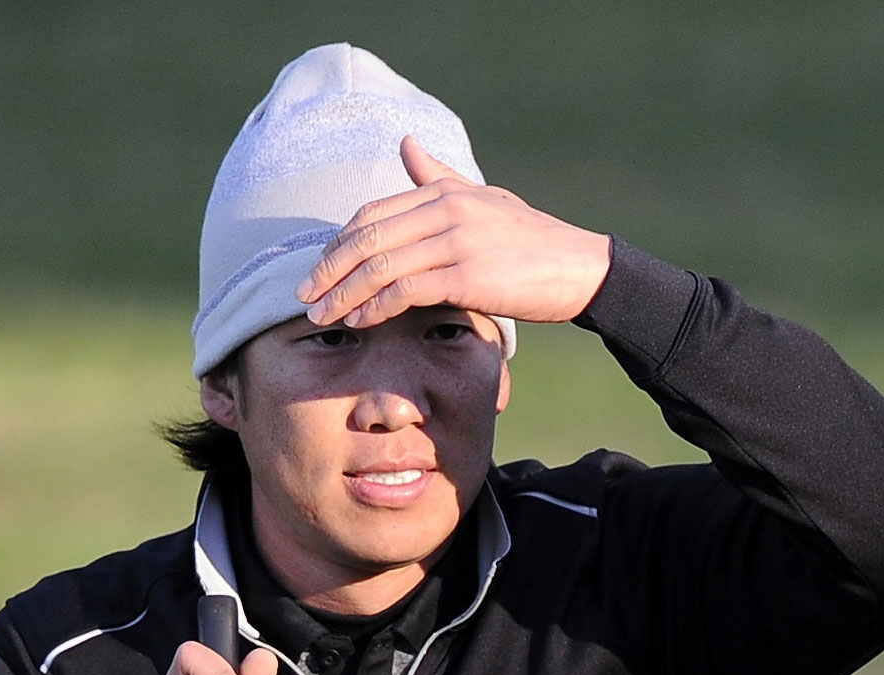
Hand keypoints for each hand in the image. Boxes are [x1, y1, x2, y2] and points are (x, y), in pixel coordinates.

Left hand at [296, 134, 611, 328]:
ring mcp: (457, 241)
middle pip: (366, 238)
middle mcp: (446, 209)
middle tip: (304, 297)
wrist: (580, 268)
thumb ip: (438, 176)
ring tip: (323, 316)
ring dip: (343, 294)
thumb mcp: (483, 198)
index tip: (317, 271)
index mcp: (444, 191)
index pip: (371, 214)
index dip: (337, 244)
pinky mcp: (468, 276)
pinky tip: (360, 321)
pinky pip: (406, 291)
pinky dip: (376, 307)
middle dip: (328, 270)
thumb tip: (405, 144)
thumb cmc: (530, 239)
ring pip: (380, 267)